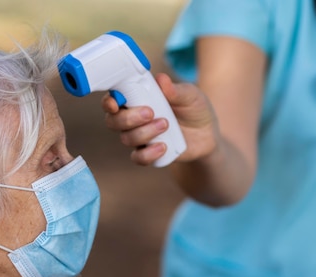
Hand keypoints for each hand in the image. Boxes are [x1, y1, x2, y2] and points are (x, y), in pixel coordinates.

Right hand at [102, 73, 219, 165]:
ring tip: (166, 125)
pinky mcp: (147, 153)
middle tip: (150, 113)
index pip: (113, 100)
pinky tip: (163, 146)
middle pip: (113, 121)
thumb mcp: (189, 95)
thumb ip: (174, 90)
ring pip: (126, 138)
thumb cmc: (193, 108)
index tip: (116, 103)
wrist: (206, 133)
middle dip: (128, 118)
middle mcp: (132, 119)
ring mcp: (138, 137)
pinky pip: (138, 157)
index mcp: (136, 99)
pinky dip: (148, 153)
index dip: (109, 102)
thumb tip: (161, 80)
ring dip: (144, 132)